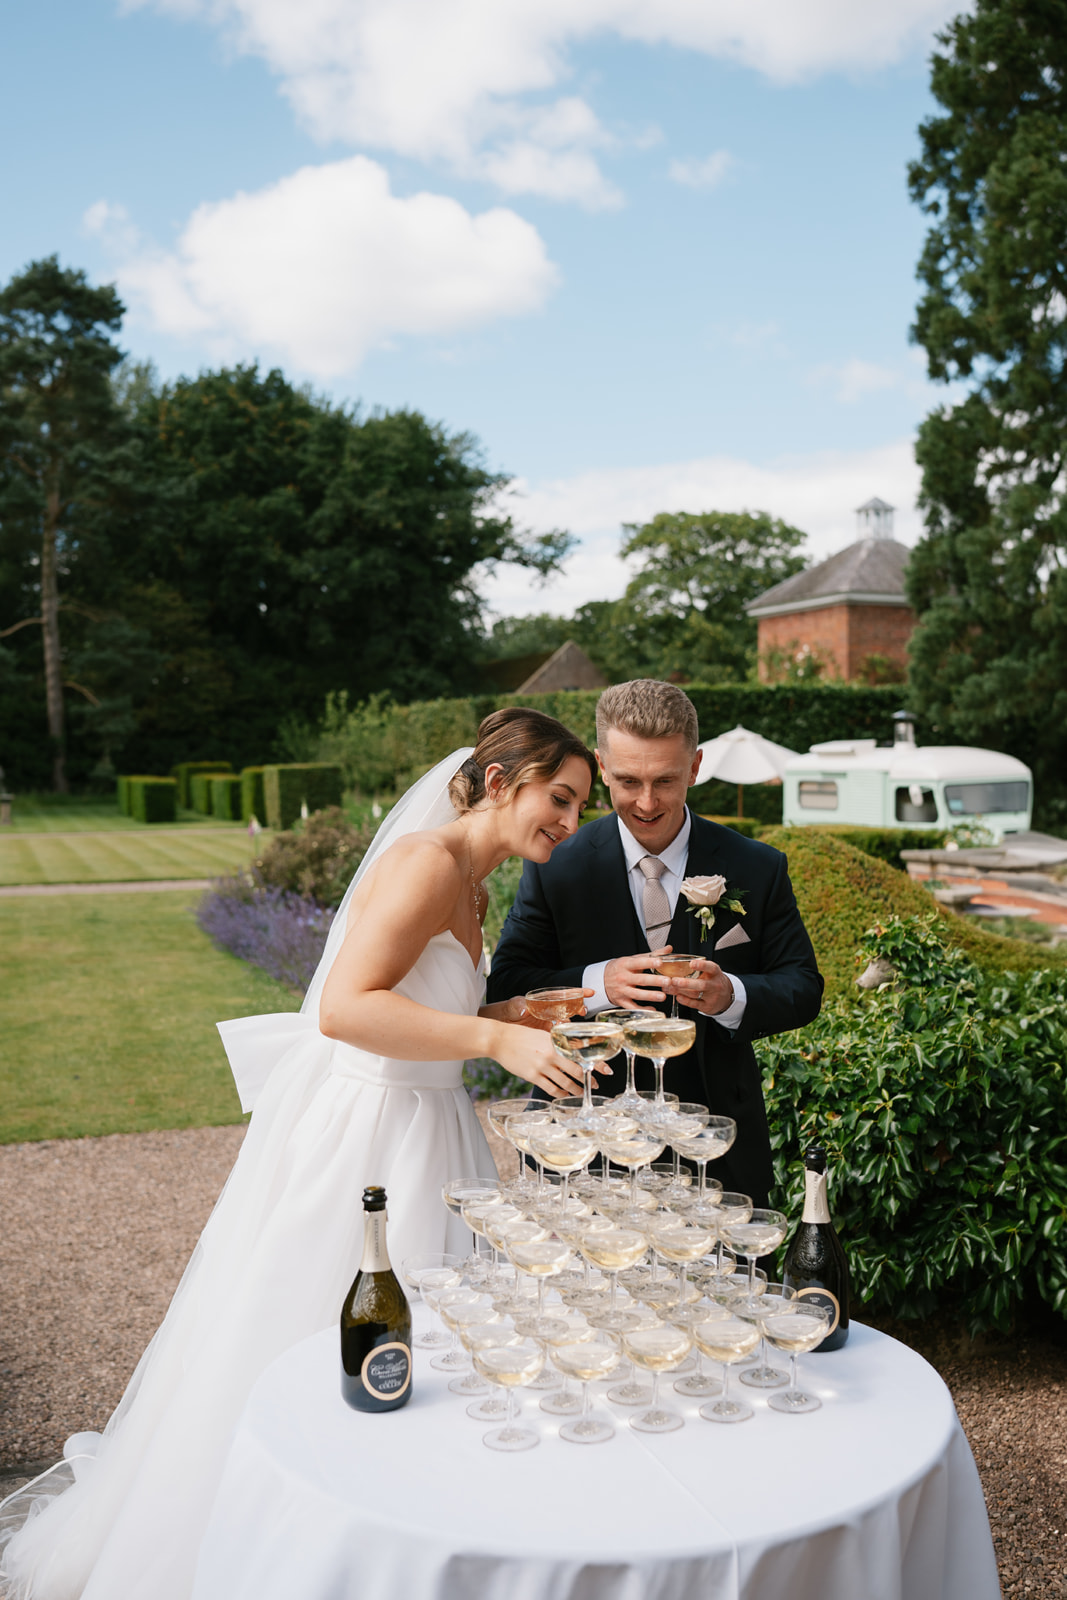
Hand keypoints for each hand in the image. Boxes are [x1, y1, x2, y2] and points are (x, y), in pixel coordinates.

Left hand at [478, 990, 593, 1031]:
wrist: (498, 1028)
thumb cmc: (505, 1012)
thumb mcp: (511, 1007)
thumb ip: (517, 1006)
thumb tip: (524, 1009)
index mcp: (543, 1001)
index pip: (563, 995)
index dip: (578, 992)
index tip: (589, 992)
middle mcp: (549, 1012)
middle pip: (569, 1009)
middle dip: (579, 1008)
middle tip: (583, 1011)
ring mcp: (549, 1024)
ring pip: (566, 1024)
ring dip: (574, 1026)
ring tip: (577, 1029)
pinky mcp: (546, 1037)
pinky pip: (560, 1038)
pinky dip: (566, 1040)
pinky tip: (570, 1044)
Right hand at [493, 1023, 586, 1097]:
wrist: (499, 1040)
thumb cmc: (520, 1036)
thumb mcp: (542, 1035)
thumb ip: (556, 1043)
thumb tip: (571, 1051)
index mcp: (555, 1041)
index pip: (580, 1053)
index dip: (595, 1063)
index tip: (606, 1070)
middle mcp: (551, 1054)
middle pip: (576, 1070)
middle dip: (588, 1080)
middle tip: (595, 1085)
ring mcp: (541, 1066)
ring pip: (564, 1082)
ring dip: (575, 1089)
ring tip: (580, 1093)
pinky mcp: (532, 1076)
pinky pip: (550, 1088)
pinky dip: (559, 1092)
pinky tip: (563, 1094)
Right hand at [603, 948, 670, 1008]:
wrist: (601, 980)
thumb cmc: (620, 968)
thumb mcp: (632, 959)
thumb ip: (651, 955)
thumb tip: (668, 948)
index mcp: (625, 964)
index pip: (638, 962)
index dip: (649, 962)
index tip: (660, 962)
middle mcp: (623, 977)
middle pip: (640, 979)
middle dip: (654, 981)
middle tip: (667, 981)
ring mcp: (622, 990)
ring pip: (637, 994)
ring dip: (650, 995)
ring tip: (662, 996)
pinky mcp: (621, 1001)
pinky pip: (632, 1006)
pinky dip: (643, 1009)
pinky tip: (653, 1009)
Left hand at [663, 956, 733, 1016]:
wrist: (725, 996)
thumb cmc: (713, 981)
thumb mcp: (710, 972)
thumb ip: (698, 967)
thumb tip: (676, 963)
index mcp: (715, 973)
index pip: (711, 968)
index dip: (701, 965)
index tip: (691, 963)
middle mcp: (715, 985)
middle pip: (701, 984)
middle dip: (686, 983)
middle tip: (674, 980)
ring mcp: (712, 997)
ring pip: (695, 994)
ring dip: (681, 991)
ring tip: (670, 987)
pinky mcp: (707, 1006)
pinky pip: (694, 1004)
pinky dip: (685, 1000)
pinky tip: (677, 996)